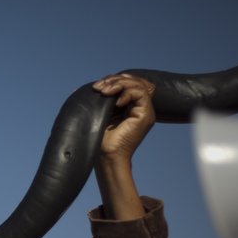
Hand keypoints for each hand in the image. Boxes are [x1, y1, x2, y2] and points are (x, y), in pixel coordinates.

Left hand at [91, 73, 154, 219]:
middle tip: (98, 88)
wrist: (105, 157)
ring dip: (119, 84)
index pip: (126, 83)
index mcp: (128, 106)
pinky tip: (116, 102)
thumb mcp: (98, 113)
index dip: (112, 80)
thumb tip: (91, 86)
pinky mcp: (146, 115)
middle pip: (133, 81)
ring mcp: (144, 111)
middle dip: (114, 80)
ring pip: (137, 84)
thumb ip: (101, 99)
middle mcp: (138, 107)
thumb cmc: (98, 139)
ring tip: (105, 92)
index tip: (96, 87)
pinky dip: (127, 92)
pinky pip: (141, 93)